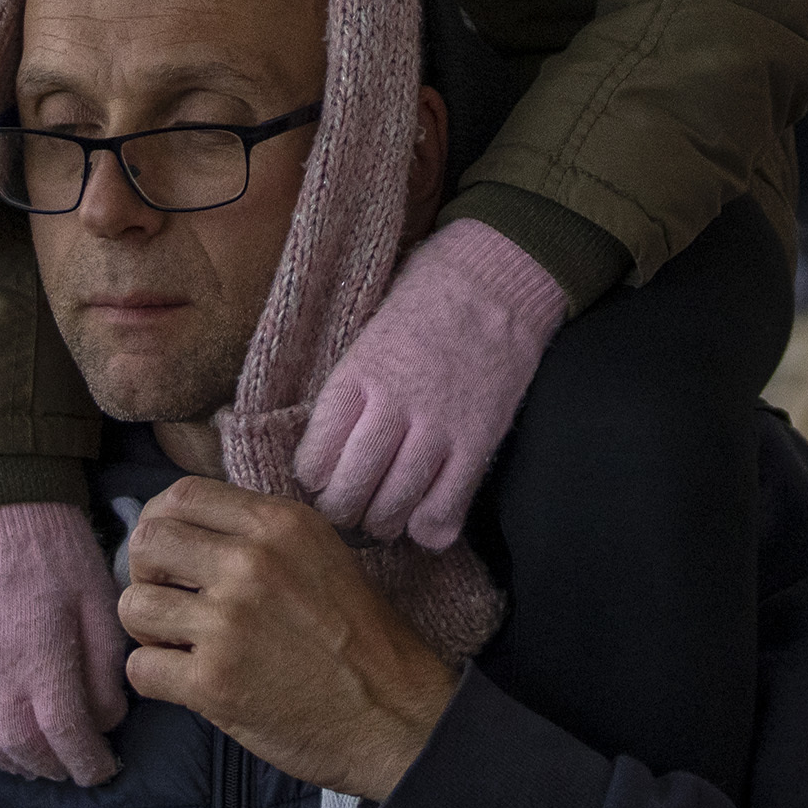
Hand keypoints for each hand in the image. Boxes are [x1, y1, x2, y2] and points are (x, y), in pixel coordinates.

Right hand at [0, 501, 127, 785]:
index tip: (104, 769)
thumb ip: (105, 671)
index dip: (90, 764)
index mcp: (43, 669)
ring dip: (16, 761)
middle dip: (55, 766)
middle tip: (74, 768)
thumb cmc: (56, 553)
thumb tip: (108, 719)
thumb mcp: (100, 606)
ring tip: (39, 761)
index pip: (68, 741)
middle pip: (26, 751)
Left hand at [118, 476, 461, 801]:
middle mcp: (250, 563)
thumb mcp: (324, 556)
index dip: (161, 522)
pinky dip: (156, 678)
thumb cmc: (363, 641)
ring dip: (148, 630)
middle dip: (146, 573)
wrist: (394, 717)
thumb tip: (189, 532)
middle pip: (148, 541)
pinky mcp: (213, 682)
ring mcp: (228, 623)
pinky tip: (188, 682)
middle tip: (170, 601)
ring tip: (181, 645)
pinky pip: (140, 668)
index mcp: (280, 525)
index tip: (169, 553)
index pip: (182, 494)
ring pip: (133, 606)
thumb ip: (262, 536)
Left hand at [293, 221, 567, 550]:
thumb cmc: (425, 306)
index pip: (313, 458)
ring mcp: (438, 427)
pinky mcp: (478, 441)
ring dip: (381, 524)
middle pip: (349, 491)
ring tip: (381, 518)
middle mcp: (392, 406)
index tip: (319, 481)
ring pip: (394, 507)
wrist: (495, 280)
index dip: (311, 481)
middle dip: (340, 514)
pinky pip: (446, 507)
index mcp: (355, 378)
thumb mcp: (367, 341)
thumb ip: (348, 396)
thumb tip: (326, 452)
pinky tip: (421, 520)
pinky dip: (427, 527)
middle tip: (346, 511)